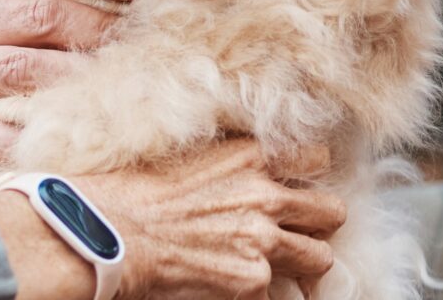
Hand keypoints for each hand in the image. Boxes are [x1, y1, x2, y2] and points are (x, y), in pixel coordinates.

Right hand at [71, 138, 343, 299]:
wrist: (110, 234)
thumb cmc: (132, 194)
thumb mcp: (187, 156)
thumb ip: (229, 163)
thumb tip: (245, 176)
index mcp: (249, 156)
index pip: (317, 157)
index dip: (309, 176)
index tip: (296, 187)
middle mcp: (265, 196)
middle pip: (332, 211)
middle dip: (317, 225)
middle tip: (296, 234)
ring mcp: (263, 242)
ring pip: (322, 259)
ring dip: (303, 266)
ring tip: (278, 269)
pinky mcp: (253, 282)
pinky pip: (281, 296)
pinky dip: (262, 296)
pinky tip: (239, 290)